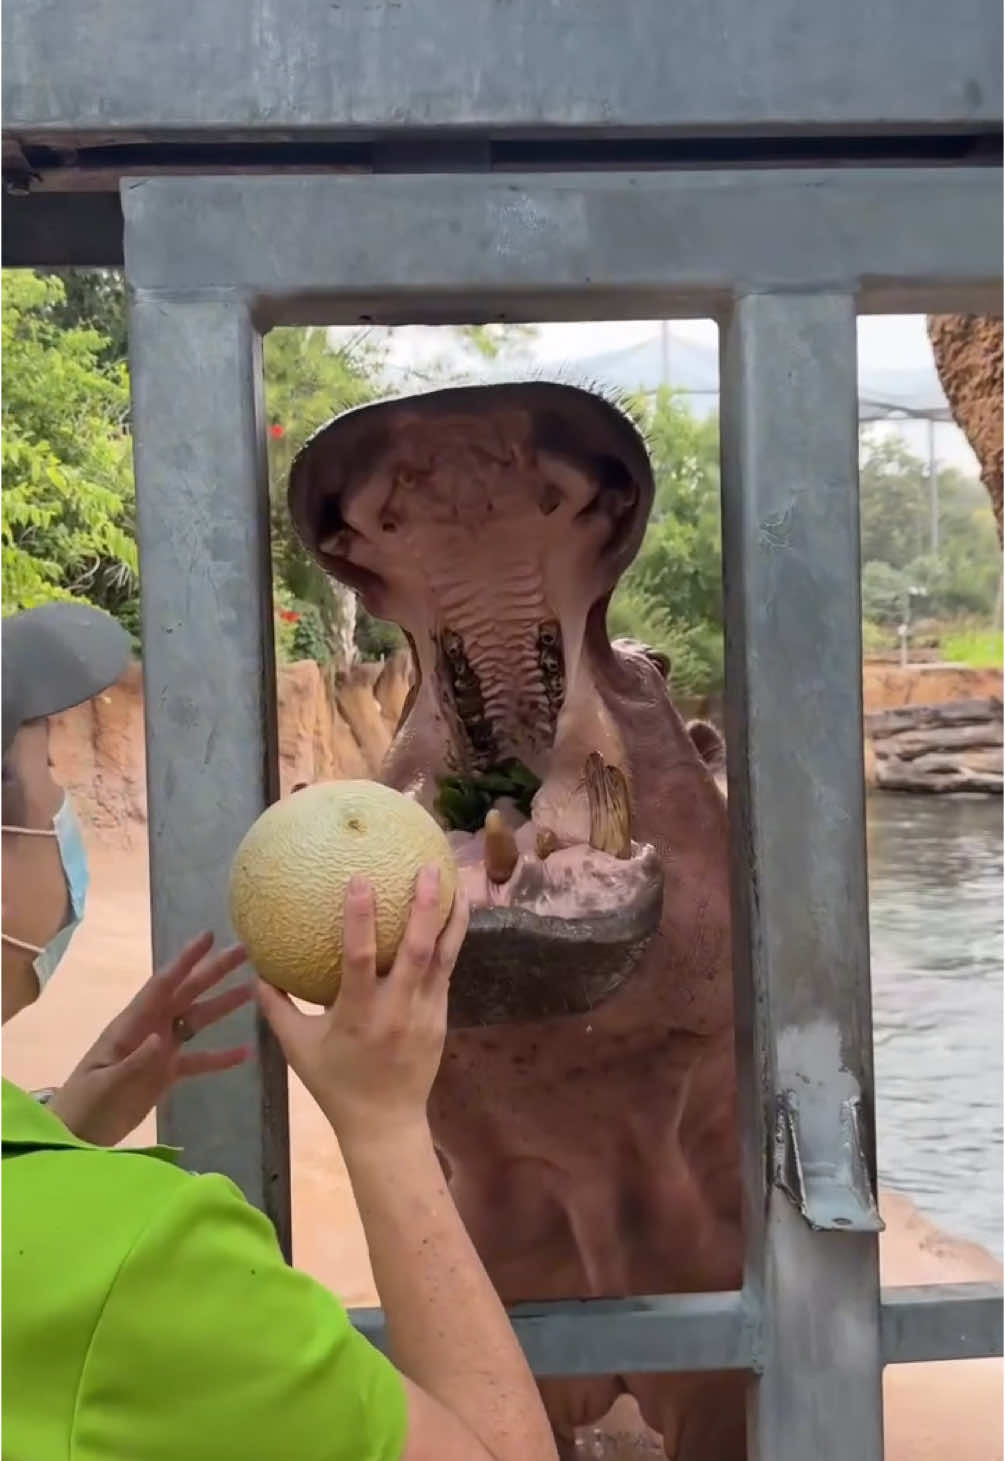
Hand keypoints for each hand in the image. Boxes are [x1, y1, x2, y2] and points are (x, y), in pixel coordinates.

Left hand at [47, 933, 251, 1147]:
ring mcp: (159, 1050)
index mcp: (131, 1025)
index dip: (185, 961)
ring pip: (196, 1021)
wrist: (77, 1136)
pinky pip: (197, 1060)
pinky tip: (245, 1054)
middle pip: (185, 994)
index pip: (162, 986)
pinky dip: (219, 1057)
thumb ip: (135, 1062)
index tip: (208, 937)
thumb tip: (161, 1039)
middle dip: (213, 972)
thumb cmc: (86, 1106)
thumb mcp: (107, 1084)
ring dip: (222, 1006)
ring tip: (253, 991)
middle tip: (243, 951)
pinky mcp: (165, 1073)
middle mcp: (149, 1029)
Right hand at [258, 866, 468, 1149]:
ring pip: (443, 957)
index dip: (361, 919)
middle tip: (429, 868)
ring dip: (451, 917)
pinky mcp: (440, 1017)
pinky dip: (452, 940)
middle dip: (425, 907)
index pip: (360, 959)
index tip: (360, 879)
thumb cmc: (335, 1083)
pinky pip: (447, 971)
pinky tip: (456, 914)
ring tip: (457, 881)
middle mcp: (396, 1010)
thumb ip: (276, 1007)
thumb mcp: (298, 1048)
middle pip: (417, 951)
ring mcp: (424, 1013)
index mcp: (358, 1015)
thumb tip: (256, 969)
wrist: (385, 1123)